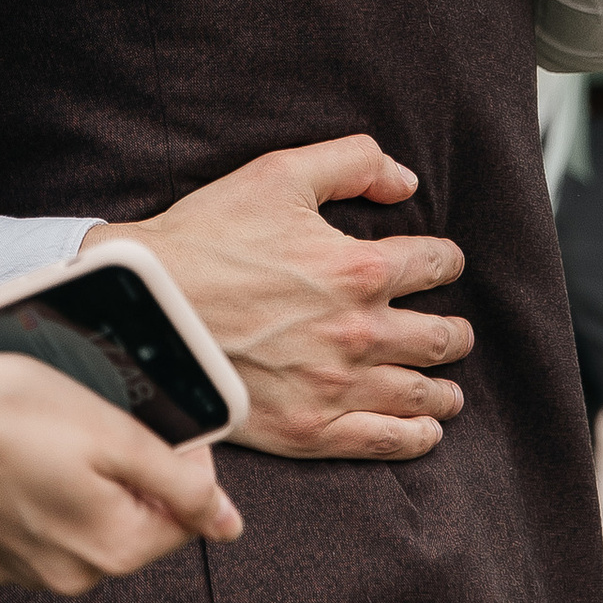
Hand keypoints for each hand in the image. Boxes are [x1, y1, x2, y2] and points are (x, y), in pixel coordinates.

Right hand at [0, 354, 243, 591]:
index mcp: (113, 550)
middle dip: (124, 474)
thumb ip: (181, 482)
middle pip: (134, 521)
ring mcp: (27, 572)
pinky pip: (42, 527)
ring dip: (82, 482)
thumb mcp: (113, 433)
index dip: (176, 463)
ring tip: (45, 437)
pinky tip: (17, 458)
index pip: (185, 517)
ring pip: (87, 522)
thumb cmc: (10, 413)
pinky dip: (40, 494)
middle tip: (88, 424)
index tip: (139, 425)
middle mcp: (73, 576)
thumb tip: (229, 523)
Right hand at [90, 136, 471, 460]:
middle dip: (455, 332)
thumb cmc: (207, 237)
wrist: (147, 307)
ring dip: (444, 391)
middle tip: (456, 333)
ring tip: (449, 390)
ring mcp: (336, 386)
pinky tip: (425, 432)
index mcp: (358, 268)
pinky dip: (414, 437)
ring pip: (420, 394)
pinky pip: (382, 440)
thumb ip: (353, 162)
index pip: (435, 265)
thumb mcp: (279, 174)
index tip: (442, 265)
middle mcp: (359, 332)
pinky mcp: (309, 428)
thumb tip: (406, 181)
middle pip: (439, 337)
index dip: (446, 261)